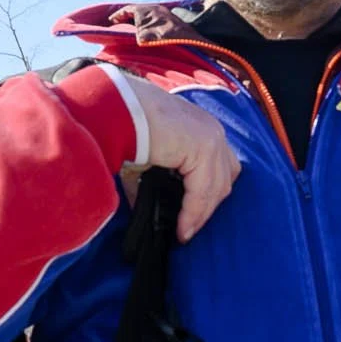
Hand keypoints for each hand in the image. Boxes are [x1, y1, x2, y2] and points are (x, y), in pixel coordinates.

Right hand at [119, 75, 239, 241]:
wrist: (115, 107)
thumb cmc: (123, 125)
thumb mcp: (142, 159)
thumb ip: (148, 182)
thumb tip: (143, 206)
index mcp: (201, 128)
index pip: (218, 167)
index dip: (207, 195)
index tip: (192, 219)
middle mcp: (212, 130)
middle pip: (224, 178)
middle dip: (208, 206)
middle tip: (189, 228)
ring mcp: (211, 137)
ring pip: (217, 188)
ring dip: (201, 215)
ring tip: (184, 234)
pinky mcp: (203, 147)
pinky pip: (203, 191)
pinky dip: (193, 213)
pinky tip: (181, 230)